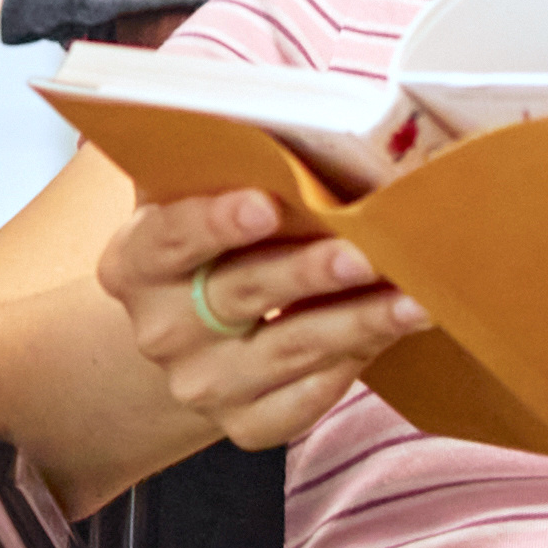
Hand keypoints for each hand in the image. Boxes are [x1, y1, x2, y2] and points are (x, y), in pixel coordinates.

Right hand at [93, 189, 426, 452]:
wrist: (194, 331)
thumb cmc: (213, 241)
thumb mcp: (198, 195)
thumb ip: (228, 164)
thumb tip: (298, 121)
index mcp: (135, 261)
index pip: (169, 238)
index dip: (215, 222)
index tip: (266, 204)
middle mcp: (160, 330)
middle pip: (239, 294)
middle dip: (307, 273)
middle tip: (363, 253)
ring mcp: (201, 385)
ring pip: (287, 350)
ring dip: (356, 322)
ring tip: (413, 298)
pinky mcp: (245, 425)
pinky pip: (304, 402)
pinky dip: (352, 366)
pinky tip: (392, 333)